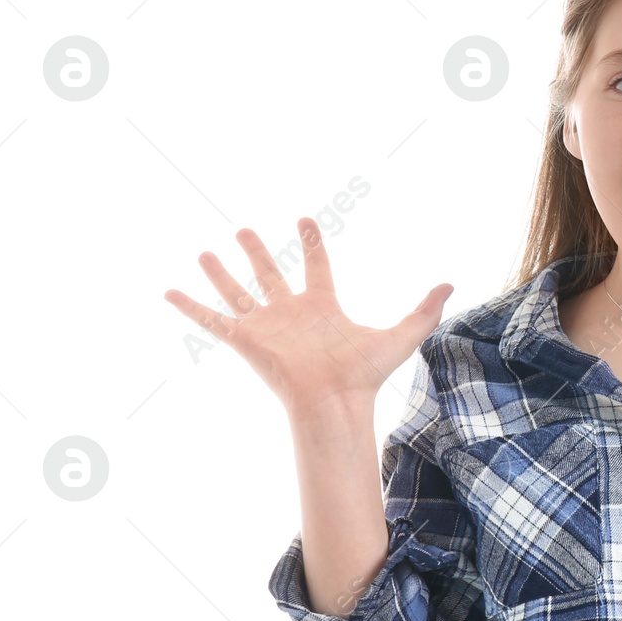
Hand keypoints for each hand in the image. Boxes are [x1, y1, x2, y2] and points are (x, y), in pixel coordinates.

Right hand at [163, 217, 452, 415]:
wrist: (335, 400)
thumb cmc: (364, 374)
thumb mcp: (401, 335)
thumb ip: (425, 310)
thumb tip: (452, 285)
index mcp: (322, 307)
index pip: (316, 267)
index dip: (310, 244)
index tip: (304, 220)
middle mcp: (291, 314)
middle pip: (270, 275)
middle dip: (256, 253)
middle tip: (243, 229)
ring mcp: (266, 326)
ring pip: (239, 291)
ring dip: (222, 271)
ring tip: (205, 251)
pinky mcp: (245, 340)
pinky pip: (212, 320)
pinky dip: (190, 306)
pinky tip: (169, 291)